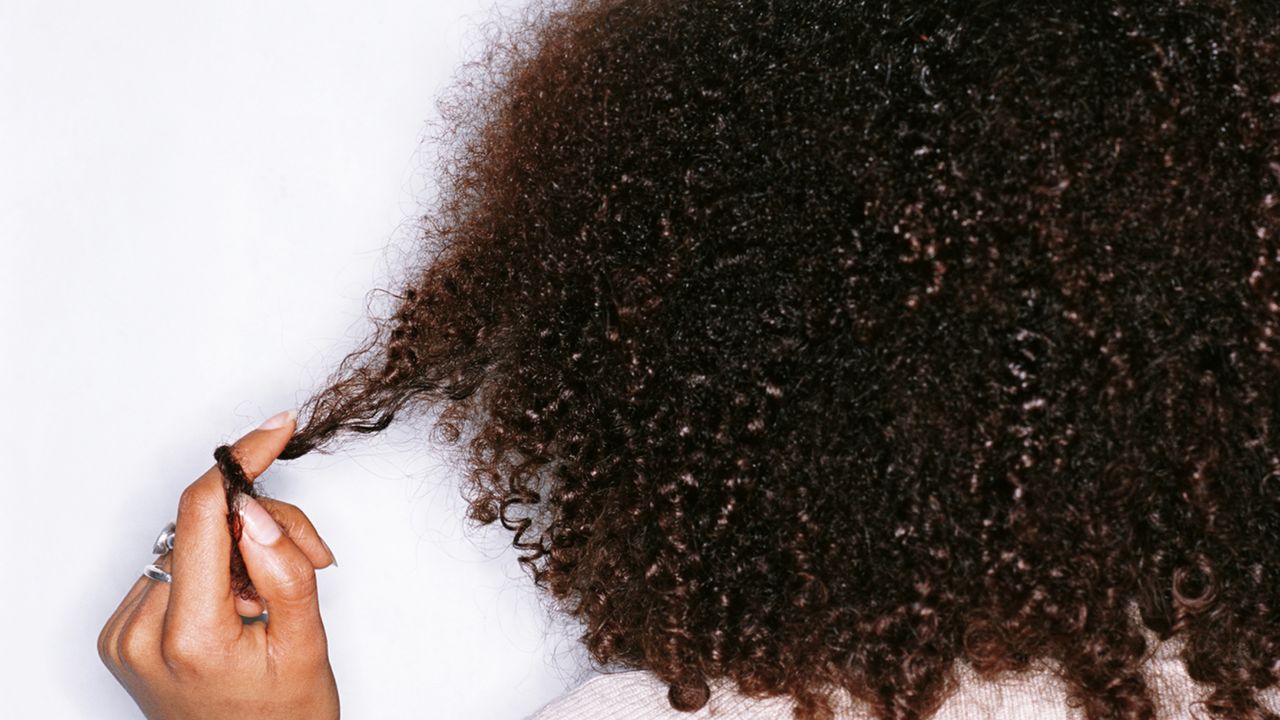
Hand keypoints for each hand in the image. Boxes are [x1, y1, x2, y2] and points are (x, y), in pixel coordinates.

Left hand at [98, 410, 339, 719]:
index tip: (275, 429)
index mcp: (189, 637)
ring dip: (243, 549)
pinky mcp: (124, 631)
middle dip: (265, 525)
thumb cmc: (284, 718)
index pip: (203, 514)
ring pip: (193, 541)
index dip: (241, 461)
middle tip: (313, 558)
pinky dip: (217, 569)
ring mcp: (126, 633)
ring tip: (274, 598)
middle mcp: (141, 632)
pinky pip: (177, 566)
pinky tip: (244, 602)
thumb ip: (287, 572)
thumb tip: (259, 511)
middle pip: (205, 524)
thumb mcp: (307, 645)